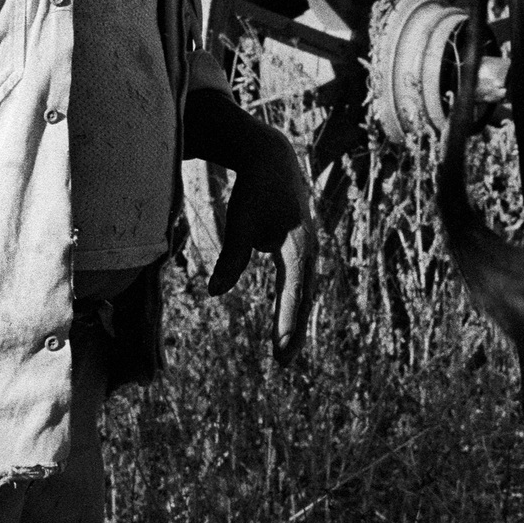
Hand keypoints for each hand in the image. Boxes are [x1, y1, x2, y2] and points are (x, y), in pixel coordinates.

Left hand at [187, 91, 315, 362]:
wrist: (273, 160)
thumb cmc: (255, 190)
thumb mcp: (241, 220)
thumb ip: (231, 257)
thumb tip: (215, 293)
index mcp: (298, 244)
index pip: (294, 290)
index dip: (289, 320)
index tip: (283, 347)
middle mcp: (308, 250)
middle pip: (303, 297)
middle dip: (294, 329)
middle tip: (284, 362)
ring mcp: (306, 251)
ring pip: (303, 293)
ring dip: (295, 321)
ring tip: (285, 353)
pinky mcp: (299, 251)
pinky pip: (298, 285)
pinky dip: (292, 307)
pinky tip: (285, 327)